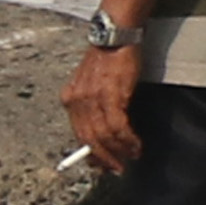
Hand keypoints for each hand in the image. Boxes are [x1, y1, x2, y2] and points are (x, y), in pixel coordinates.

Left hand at [65, 43, 143, 172]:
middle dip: (104, 158)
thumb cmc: (108, 57)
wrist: (116, 35)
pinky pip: (118, 127)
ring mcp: (93, 99)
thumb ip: (91, 105)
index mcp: (70, 98)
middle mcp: (77, 100)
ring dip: (120, 151)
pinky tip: (136, 144)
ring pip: (104, 136)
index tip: (100, 165)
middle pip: (89, 139)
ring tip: (132, 156)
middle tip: (117, 169)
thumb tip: (100, 133)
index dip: (90, 153)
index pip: (77, 133)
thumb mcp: (90, 82)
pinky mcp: (111, 95)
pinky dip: (128, 140)